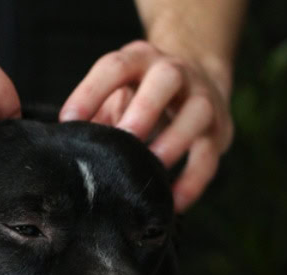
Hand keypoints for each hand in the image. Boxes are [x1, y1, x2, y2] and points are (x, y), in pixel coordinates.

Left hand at [60, 40, 233, 210]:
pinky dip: (192, 182)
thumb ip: (95, 117)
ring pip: (197, 113)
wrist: (196, 84)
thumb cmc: (140, 96)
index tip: (69, 122)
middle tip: (124, 139)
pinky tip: (172, 202)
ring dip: (174, 142)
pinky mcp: (219, 130)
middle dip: (145, 109)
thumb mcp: (116, 96)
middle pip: (166, 78)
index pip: (115, 67)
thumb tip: (67, 150)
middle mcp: (174, 72)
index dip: (90, 92)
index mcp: (140, 60)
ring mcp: (202, 98)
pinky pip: (209, 157)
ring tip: (152, 169)